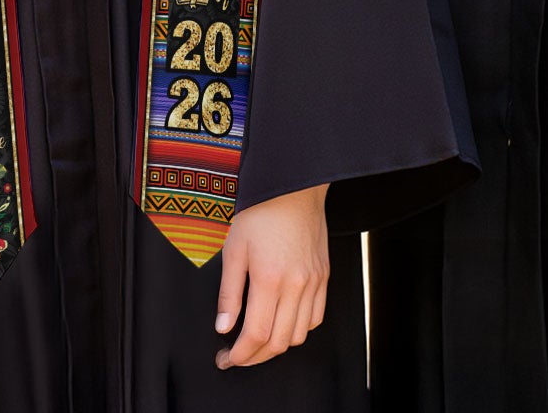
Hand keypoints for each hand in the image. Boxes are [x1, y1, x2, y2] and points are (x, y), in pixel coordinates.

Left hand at [215, 183, 328, 368]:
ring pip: (299, 335)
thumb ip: (229, 292)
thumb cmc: (260, 213)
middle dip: (255, 357)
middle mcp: (296, 286)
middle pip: (279, 342)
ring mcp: (314, 284)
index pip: (257, 334)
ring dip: (277, 346)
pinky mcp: (324, 279)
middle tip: (237, 356)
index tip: (227, 359)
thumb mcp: (233, 248)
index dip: (241, 354)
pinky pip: (315, 319)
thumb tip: (223, 327)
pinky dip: (298, 330)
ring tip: (257, 341)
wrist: (293, 188)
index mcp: (270, 279)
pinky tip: (282, 324)